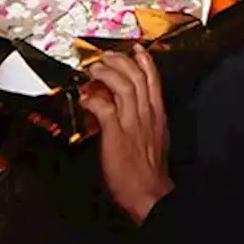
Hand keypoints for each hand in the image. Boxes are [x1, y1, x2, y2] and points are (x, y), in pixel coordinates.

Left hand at [80, 45, 173, 223]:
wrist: (150, 193)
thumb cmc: (150, 171)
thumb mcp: (155, 139)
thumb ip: (145, 121)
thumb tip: (133, 110)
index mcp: (158, 115)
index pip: (154, 81)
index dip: (145, 62)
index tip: (137, 50)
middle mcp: (147, 114)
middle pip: (137, 77)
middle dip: (122, 61)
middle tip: (107, 56)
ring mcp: (132, 122)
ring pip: (123, 86)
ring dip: (108, 73)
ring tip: (95, 69)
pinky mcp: (117, 133)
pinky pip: (105, 108)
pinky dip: (94, 99)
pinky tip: (86, 97)